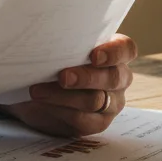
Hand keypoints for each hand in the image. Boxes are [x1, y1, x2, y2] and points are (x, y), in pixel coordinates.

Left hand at [0, 34, 137, 136]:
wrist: (35, 93)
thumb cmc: (52, 63)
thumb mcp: (57, 50)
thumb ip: (61, 43)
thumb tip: (41, 37)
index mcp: (114, 55)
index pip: (126, 49)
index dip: (114, 52)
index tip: (94, 55)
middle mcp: (118, 79)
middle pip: (112, 78)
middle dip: (86, 77)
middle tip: (62, 76)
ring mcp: (110, 103)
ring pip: (95, 100)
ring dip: (64, 96)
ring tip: (37, 91)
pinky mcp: (96, 123)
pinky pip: (83, 119)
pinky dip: (60, 110)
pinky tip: (43, 103)